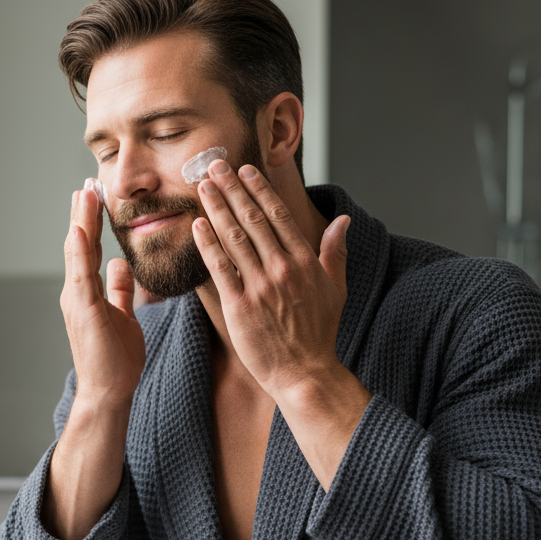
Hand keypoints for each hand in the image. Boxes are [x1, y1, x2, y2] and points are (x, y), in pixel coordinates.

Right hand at [61, 187, 145, 408]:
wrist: (107, 392)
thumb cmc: (115, 361)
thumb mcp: (123, 316)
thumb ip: (120, 290)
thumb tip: (120, 266)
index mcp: (86, 293)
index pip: (88, 250)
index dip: (91, 222)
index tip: (95, 196)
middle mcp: (77, 293)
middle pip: (79, 245)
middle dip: (83, 214)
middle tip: (87, 184)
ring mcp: (77, 301)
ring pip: (78, 254)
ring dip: (81, 223)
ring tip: (84, 194)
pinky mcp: (84, 311)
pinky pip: (81, 276)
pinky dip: (79, 253)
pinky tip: (79, 232)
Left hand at [191, 161, 350, 398]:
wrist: (305, 373)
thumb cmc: (319, 333)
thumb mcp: (336, 288)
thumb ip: (335, 251)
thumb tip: (343, 220)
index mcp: (305, 261)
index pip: (278, 215)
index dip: (258, 190)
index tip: (244, 171)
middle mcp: (282, 269)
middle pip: (253, 219)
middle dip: (232, 189)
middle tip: (214, 166)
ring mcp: (260, 287)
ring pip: (235, 238)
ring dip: (217, 209)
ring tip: (202, 187)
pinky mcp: (240, 306)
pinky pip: (220, 268)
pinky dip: (208, 245)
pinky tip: (197, 225)